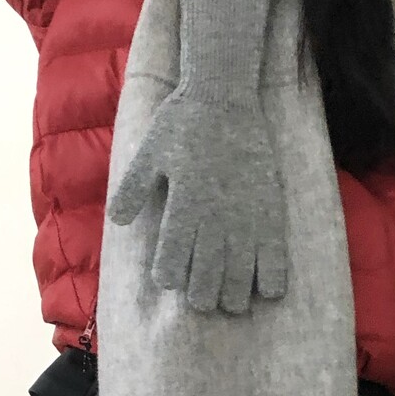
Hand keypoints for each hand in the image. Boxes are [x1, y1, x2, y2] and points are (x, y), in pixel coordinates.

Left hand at [107, 89, 288, 313]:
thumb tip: (119, 220)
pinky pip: (275, 258)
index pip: (171, 265)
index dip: (169, 279)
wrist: (224, 94)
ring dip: (234, 296)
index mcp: (182, 207)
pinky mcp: (270, 211)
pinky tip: (267, 291)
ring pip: (239, 277)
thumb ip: (133, 189)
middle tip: (203, 300)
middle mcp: (213, 218)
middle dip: (202, 297)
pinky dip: (271, 281)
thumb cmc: (182, 122)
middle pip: (206, 280)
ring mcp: (245, 216)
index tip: (170, 279)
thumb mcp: (148, 152)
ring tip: (231, 301)